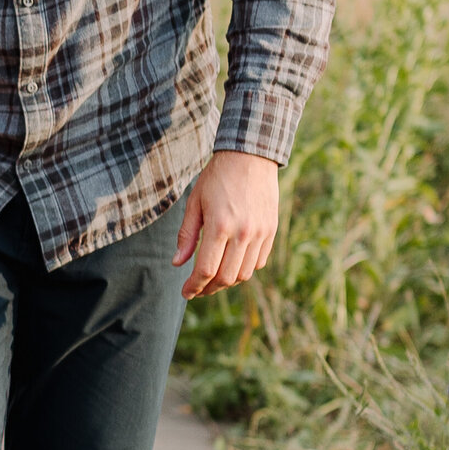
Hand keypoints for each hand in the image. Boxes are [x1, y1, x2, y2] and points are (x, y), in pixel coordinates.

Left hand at [174, 152, 278, 299]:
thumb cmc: (216, 178)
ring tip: (213, 279)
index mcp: (220, 226)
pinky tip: (231, 264)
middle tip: (197, 289)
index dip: (194, 286)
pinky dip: (244, 269)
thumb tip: (177, 263)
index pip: (206, 269)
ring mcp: (260, 233)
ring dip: (227, 282)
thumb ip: (187, 235)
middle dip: (209, 289)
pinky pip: (258, 262)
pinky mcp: (271, 231)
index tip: (185, 293)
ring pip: (244, 274)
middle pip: (226, 278)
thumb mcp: (195, 203)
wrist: (250, 157)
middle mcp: (243, 233)